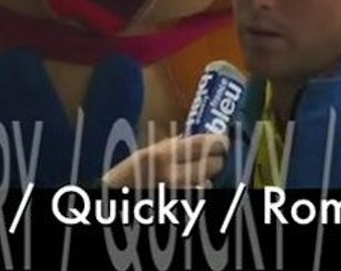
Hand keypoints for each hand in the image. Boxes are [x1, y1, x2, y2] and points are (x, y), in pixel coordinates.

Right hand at [101, 133, 228, 188]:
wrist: (117, 197)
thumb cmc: (127, 177)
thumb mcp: (143, 155)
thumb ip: (165, 146)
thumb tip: (184, 137)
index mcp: (163, 154)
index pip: (202, 144)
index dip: (218, 142)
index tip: (223, 141)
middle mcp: (173, 174)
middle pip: (212, 165)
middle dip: (216, 162)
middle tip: (216, 159)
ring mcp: (178, 192)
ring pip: (207, 183)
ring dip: (207, 179)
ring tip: (202, 175)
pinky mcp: (180, 203)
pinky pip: (198, 195)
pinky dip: (198, 190)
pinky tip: (194, 187)